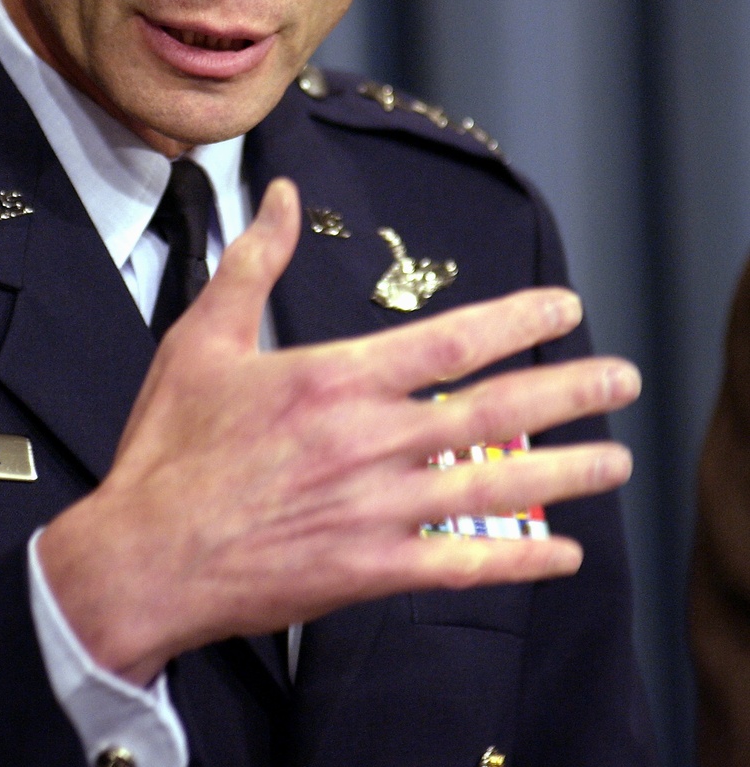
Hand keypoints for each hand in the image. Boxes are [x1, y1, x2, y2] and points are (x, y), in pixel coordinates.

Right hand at [39, 178, 639, 684]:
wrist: (142, 557)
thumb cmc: (169, 446)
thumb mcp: (203, 340)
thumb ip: (252, 265)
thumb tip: (274, 194)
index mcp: (334, 379)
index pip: (451, 341)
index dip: (519, 320)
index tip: (566, 306)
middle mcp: (369, 441)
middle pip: (493, 411)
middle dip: (568, 392)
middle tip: (624, 380)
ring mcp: (376, 511)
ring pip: (491, 486)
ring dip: (564, 471)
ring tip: (617, 460)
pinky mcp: (370, 573)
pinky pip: (462, 567)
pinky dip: (518, 561)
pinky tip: (564, 554)